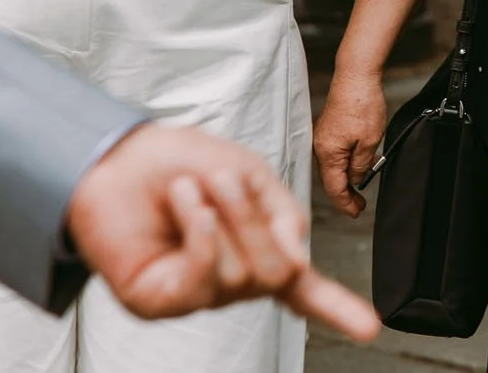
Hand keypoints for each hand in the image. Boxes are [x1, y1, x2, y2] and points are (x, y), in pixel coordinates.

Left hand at [67, 123, 377, 340]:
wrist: (115, 159)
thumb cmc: (179, 164)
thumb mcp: (248, 174)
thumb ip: (282, 214)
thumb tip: (297, 265)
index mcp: (257, 249)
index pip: (303, 290)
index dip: (340, 309)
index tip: (372, 329)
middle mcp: (231, 280)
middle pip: (280, 272)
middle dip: (259, 221)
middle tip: (227, 179)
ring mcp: (196, 295)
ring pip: (245, 274)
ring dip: (225, 217)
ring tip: (195, 186)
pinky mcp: (160, 303)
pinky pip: (204, 277)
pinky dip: (202, 233)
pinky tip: (186, 205)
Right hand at [314, 66, 390, 219]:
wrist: (356, 75)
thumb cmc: (362, 104)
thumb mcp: (369, 141)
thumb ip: (360, 166)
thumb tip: (355, 180)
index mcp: (328, 153)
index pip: (334, 188)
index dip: (345, 204)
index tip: (356, 212)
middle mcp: (320, 147)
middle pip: (330, 180)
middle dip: (345, 195)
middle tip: (359, 206)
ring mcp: (322, 138)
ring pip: (332, 167)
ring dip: (344, 180)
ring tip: (359, 191)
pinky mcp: (328, 129)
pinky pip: (333, 154)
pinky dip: (342, 165)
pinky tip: (354, 167)